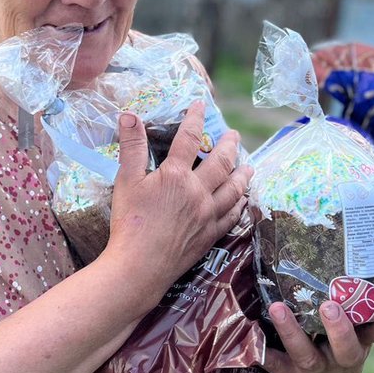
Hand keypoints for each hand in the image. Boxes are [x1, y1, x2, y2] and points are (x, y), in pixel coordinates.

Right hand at [103, 100, 251, 302]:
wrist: (139, 267)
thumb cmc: (129, 223)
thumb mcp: (125, 181)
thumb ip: (131, 146)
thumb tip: (129, 115)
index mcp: (176, 176)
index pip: (188, 139)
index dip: (195, 119)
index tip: (200, 105)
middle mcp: (198, 192)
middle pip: (220, 162)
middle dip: (229, 145)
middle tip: (234, 135)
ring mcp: (207, 215)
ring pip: (233, 189)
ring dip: (242, 174)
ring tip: (248, 165)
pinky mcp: (210, 235)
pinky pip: (232, 216)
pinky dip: (240, 204)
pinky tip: (242, 200)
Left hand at [261, 298, 373, 372]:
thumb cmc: (338, 339)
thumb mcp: (353, 324)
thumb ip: (352, 296)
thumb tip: (339, 241)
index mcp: (360, 341)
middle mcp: (341, 357)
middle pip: (346, 349)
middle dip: (339, 329)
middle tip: (329, 306)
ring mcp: (316, 369)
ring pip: (306, 355)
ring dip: (292, 332)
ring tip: (278, 308)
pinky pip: (277, 366)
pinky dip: (265, 354)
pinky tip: (254, 338)